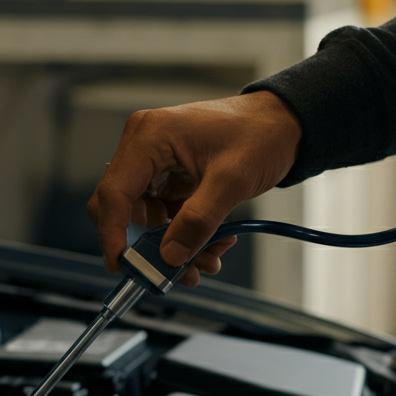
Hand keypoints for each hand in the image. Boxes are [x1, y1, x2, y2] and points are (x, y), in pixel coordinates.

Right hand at [86, 91, 301, 282]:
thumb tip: (169, 256)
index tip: (122, 265)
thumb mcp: (231, 180)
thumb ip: (198, 220)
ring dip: (171, 245)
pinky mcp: (166, 179)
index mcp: (149, 137)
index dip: (112, 234)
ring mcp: (153, 164)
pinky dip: (182, 235)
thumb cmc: (260, 133)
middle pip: (121, 210)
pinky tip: (210, 243)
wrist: (283, 124)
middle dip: (145, 245)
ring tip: (206, 258)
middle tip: (168, 272)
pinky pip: (162, 218)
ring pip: (144, 220)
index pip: (113, 193)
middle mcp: (143, 148)